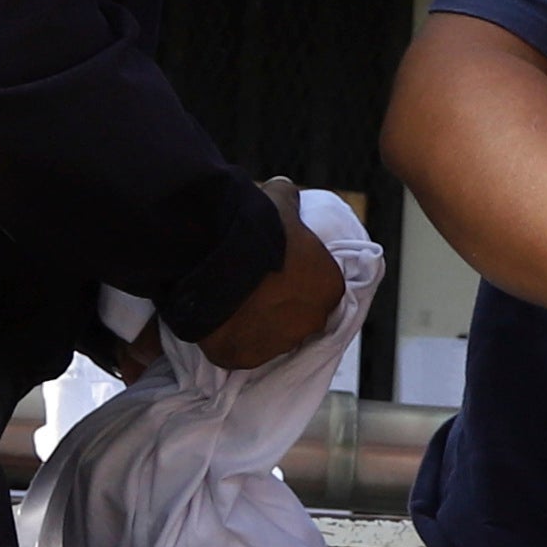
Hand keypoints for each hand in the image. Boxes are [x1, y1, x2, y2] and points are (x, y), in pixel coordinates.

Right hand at [192, 180, 353, 369]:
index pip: (321, 289)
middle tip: (253, 290)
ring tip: (231, 305)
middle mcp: (312, 321)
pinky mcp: (245, 358)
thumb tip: (284, 187)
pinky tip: (217, 323)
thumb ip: (287, 198)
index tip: (278, 274)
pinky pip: (239, 352)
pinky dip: (230, 341)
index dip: (298, 281)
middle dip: (281, 307)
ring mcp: (279, 344)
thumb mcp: (279, 202)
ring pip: (271, 338)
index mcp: (330, 286)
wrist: (216, 251)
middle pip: (299, 318)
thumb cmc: (257, 225)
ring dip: (257, 326)